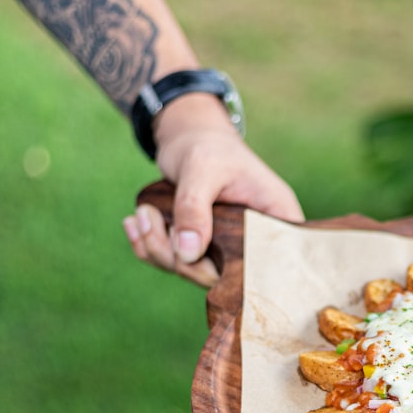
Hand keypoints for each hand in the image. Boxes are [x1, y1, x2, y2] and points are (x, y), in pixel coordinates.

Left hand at [122, 93, 304, 286]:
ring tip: (140, 215)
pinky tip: (135, 223)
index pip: (272, 264)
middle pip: (226, 275)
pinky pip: (177, 263)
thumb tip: (187, 255)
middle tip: (148, 220)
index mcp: (277, 220)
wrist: (189, 136)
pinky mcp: (204, 249)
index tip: (201, 255)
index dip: (242, 274)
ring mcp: (230, 248)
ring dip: (158, 249)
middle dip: (179, 258)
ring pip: (194, 272)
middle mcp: (257, 240)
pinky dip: (151, 247)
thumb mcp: (201, 169)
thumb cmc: (208, 145)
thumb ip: (194, 209)